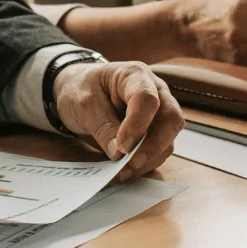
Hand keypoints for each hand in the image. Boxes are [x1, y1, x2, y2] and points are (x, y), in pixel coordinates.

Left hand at [53, 61, 184, 181]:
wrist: (76, 91)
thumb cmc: (80, 89)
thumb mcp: (83, 103)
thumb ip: (102, 126)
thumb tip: (120, 154)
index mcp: (135, 75)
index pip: (147, 98)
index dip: (138, 123)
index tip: (122, 145)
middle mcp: (155, 92)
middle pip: (170, 119)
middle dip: (154, 145)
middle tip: (131, 162)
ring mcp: (158, 113)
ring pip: (168, 140)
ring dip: (148, 159)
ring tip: (122, 172)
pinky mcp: (154, 133)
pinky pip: (158, 152)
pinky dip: (144, 164)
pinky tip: (125, 172)